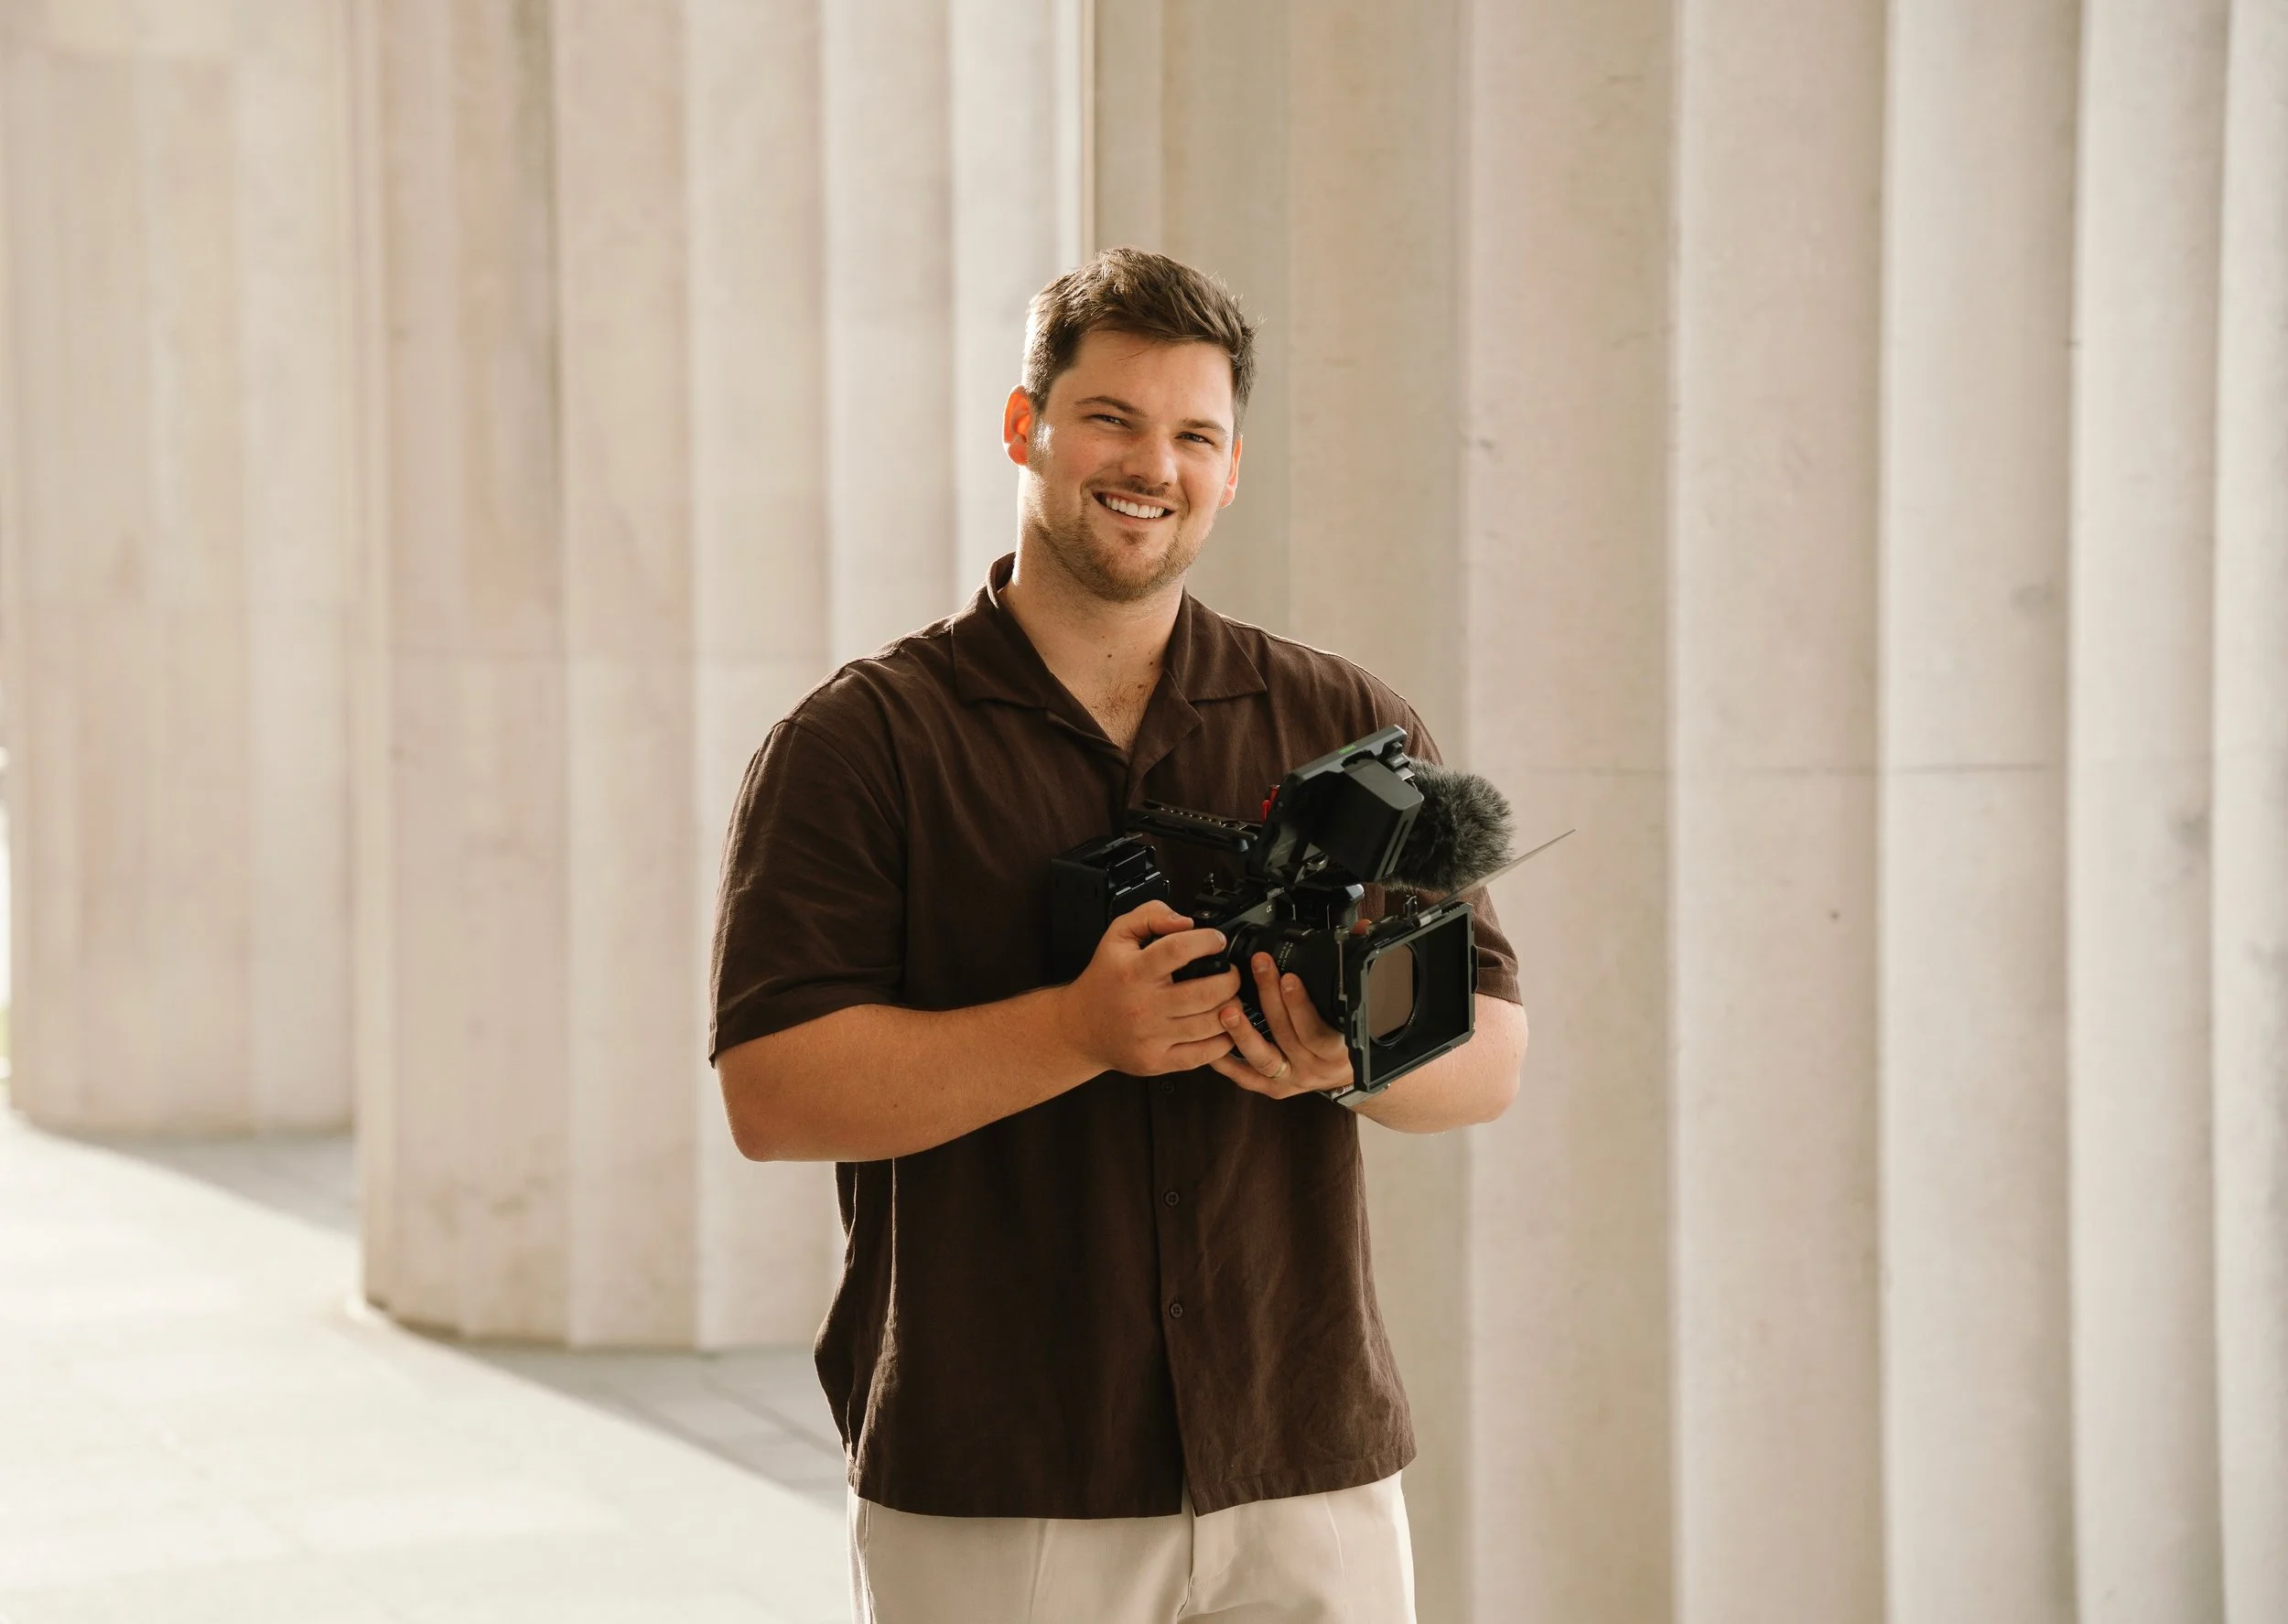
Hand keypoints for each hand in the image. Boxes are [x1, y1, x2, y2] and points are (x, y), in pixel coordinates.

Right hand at [1057, 900, 1242, 1076]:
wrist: (1079, 1028)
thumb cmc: (1104, 981)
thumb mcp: (1117, 936)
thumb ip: (1150, 916)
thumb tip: (1185, 922)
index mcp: (1134, 972)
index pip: (1179, 950)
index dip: (1207, 941)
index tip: (1217, 941)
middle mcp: (1144, 1005)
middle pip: (1205, 992)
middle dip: (1230, 979)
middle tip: (1231, 973)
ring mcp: (1152, 1037)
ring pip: (1210, 1024)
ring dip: (1231, 1008)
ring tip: (1230, 998)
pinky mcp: (1158, 1061)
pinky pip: (1203, 1054)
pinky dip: (1223, 1040)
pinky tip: (1222, 1026)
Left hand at [1208, 953, 1354, 1099]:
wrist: (1344, 1075)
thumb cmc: (1349, 1038)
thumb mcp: (1359, 1010)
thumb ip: (1356, 967)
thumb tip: (1361, 929)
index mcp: (1338, 1050)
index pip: (1320, 1032)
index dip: (1302, 1006)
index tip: (1289, 978)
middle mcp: (1314, 1068)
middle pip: (1288, 1035)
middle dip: (1271, 999)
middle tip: (1259, 968)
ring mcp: (1290, 1080)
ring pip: (1264, 1059)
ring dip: (1244, 1033)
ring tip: (1228, 1009)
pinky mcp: (1271, 1087)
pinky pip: (1246, 1077)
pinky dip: (1227, 1061)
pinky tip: (1213, 1038)